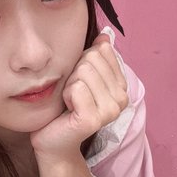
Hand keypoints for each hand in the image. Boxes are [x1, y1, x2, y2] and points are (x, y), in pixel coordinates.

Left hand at [30, 33, 128, 157]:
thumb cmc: (65, 107)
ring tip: (70, 102)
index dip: (83, 62)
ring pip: (83, 71)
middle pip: (91, 59)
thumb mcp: (82, 77)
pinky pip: (76, 88)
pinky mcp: (93, 119)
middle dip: (75, 73)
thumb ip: (96, 57)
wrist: (54, 139)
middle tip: (73, 95)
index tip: (80, 83)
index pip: (102, 51)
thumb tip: (104, 36)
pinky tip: (67, 109)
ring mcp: (110, 111)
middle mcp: (122, 99)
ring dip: (69, 85)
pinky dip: (65, 95)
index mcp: (122, 86)